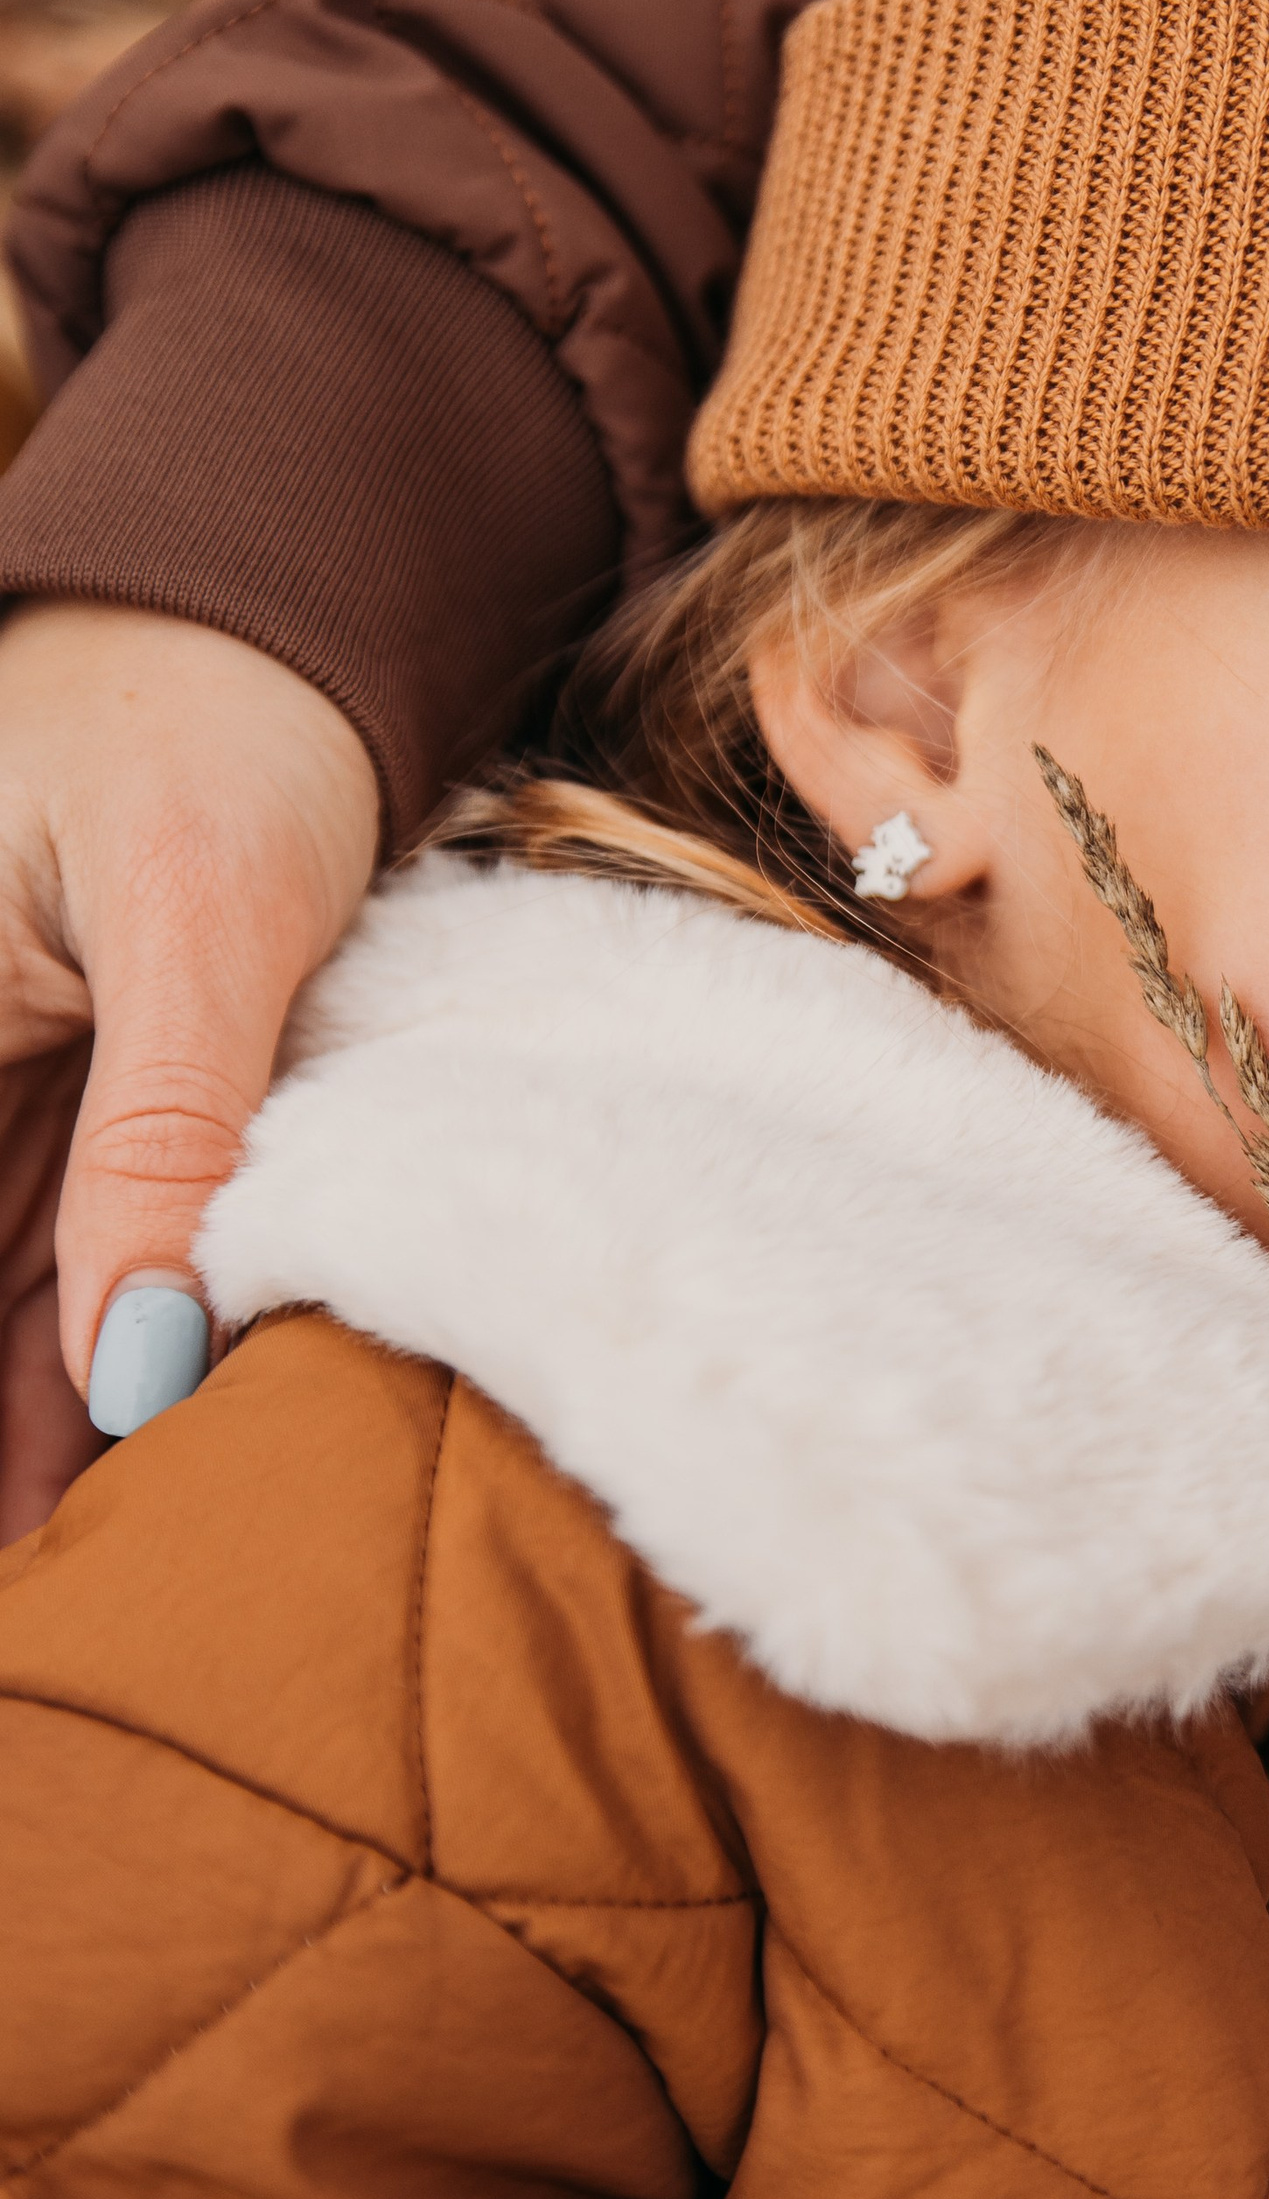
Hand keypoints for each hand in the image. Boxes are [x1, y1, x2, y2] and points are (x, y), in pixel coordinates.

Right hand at [0, 603, 376, 1541]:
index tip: (31, 1546)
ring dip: (21, 1423)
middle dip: (4, 1428)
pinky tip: (92, 1485)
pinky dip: (63, 1361)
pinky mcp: (58, 1088)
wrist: (308, 595)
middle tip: (61, 1604)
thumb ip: (162, 1139)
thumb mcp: (202, 915)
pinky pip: (37, 1250)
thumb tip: (136, 1364)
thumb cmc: (241, 705)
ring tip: (75, 1588)